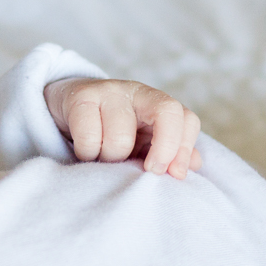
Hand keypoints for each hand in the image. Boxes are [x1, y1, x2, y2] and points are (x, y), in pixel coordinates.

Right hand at [44, 78, 203, 178]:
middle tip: (145, 171)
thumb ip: (170, 153)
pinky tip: (86, 152)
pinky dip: (87, 155)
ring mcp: (110, 91)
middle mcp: (138, 92)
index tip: (174, 174)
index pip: (187, 118)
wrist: (69, 107)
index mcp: (158, 103)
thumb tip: (196, 165)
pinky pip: (90, 140)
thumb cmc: (113, 131)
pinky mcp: (82, 98)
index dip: (184, 148)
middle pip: (166, 115)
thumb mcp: (143, 142)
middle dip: (162, 151)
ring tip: (105, 158)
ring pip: (121, 138)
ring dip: (111, 159)